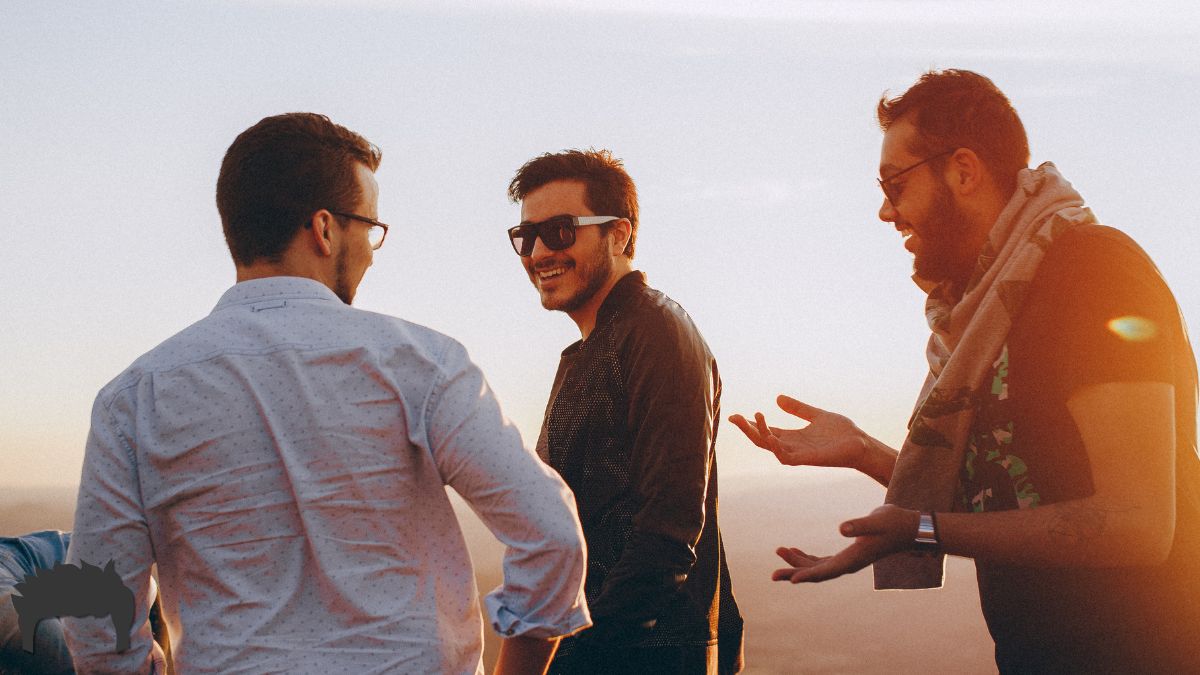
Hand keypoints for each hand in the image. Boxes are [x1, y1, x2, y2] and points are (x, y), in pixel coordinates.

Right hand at [729, 395, 868, 469]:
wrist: (861, 444)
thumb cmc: (841, 433)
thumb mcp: (815, 415)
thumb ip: (797, 408)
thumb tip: (777, 398)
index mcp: (792, 437)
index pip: (766, 431)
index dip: (751, 424)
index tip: (735, 415)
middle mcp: (791, 446)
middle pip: (762, 440)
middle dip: (747, 429)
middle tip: (734, 417)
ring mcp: (798, 454)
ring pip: (770, 447)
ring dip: (759, 435)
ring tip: (753, 419)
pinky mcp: (807, 460)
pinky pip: (785, 457)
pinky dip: (775, 448)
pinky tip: (770, 436)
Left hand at [772, 505, 918, 582]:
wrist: (909, 527)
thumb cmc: (894, 523)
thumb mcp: (877, 521)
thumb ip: (859, 525)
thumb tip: (841, 528)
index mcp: (853, 559)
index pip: (826, 571)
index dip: (807, 576)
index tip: (790, 580)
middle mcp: (848, 563)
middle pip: (817, 573)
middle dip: (794, 572)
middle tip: (773, 575)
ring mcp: (848, 560)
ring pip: (817, 567)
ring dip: (797, 562)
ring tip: (779, 552)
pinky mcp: (848, 553)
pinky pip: (822, 560)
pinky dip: (808, 557)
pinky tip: (795, 550)